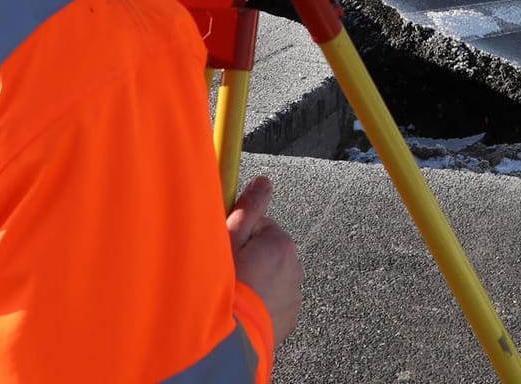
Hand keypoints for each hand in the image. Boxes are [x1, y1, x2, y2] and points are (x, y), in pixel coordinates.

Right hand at [227, 176, 303, 343]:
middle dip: (249, 258)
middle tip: (226, 273)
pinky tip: (242, 309)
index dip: (239, 235)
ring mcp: (294, 295)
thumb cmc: (225, 286)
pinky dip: (260, 302)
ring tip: (233, 294)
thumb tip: (263, 181)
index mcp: (281, 245)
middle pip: (267, 252)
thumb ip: (248, 207)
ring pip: (271, 277)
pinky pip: (274, 301)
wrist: (229, 340)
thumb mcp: (229, 240)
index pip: (260, 226)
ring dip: (256, 281)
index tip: (226, 247)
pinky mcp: (288, 318)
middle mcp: (295, 268)